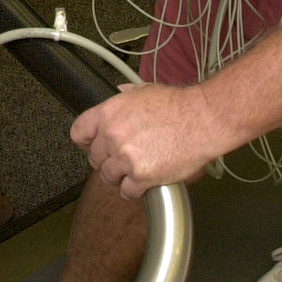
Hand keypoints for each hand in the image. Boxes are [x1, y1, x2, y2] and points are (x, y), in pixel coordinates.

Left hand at [71, 81, 224, 199]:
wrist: (202, 120)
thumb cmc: (179, 105)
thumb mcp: (146, 90)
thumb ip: (127, 95)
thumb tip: (120, 92)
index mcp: (109, 113)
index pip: (79, 132)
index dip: (85, 142)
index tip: (92, 146)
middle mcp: (113, 135)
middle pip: (95, 158)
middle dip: (107, 160)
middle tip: (121, 160)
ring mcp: (126, 157)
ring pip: (108, 177)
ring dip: (119, 177)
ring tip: (133, 172)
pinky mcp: (142, 176)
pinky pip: (127, 191)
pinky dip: (133, 191)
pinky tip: (142, 185)